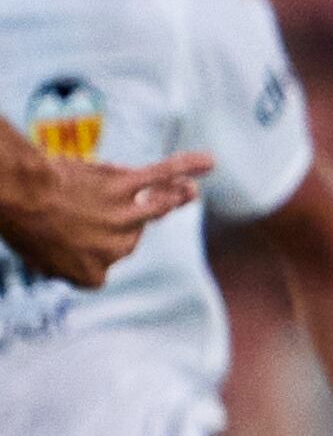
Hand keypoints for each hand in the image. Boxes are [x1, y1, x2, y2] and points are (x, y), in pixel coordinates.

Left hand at [0, 143, 205, 287]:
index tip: (61, 241)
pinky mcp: (125, 187)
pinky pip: (160, 175)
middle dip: (107, 220)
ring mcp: (125, 216)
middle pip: (125, 234)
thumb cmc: (20, 224)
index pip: (98, 265)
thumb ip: (58, 261)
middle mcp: (118, 248)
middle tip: (75, 208)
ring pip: (157, 207)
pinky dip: (187, 166)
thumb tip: (63, 262)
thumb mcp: (35, 256)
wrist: (21, 195)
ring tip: (187, 192)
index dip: (83, 251)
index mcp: (93, 274)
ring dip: (174, 198)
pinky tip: (209, 161)